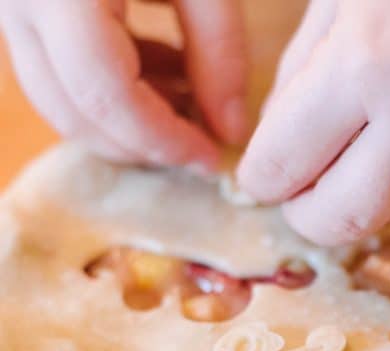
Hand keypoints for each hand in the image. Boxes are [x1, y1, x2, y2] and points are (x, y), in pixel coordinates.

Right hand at [0, 0, 247, 168]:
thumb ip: (218, 54)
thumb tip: (231, 132)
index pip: (105, 96)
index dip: (161, 140)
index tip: (209, 159)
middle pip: (73, 110)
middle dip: (140, 143)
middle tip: (197, 143)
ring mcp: (9, 4)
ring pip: (59, 99)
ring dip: (125, 122)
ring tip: (187, 104)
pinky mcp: (22, 5)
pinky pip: (57, 72)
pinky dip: (111, 90)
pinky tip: (163, 70)